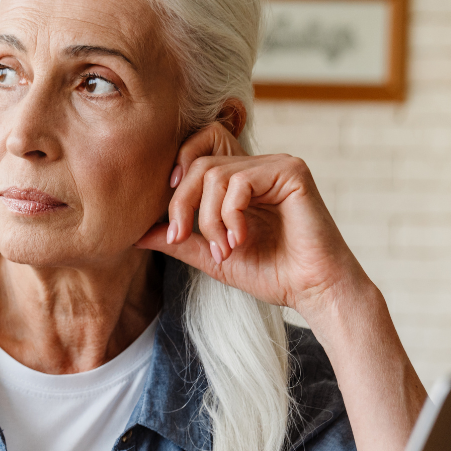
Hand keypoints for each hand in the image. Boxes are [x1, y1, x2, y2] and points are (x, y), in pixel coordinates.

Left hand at [137, 122, 372, 318]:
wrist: (312, 291)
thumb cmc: (272, 274)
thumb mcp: (212, 256)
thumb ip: (180, 240)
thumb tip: (138, 233)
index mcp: (242, 181)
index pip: (197, 159)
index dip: (175, 184)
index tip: (171, 227)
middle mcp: (259, 166)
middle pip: (199, 165)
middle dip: (182, 206)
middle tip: (181, 239)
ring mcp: (277, 165)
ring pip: (215, 174)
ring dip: (209, 219)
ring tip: (224, 250)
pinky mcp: (291, 171)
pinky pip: (240, 181)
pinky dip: (231, 215)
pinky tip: (240, 240)